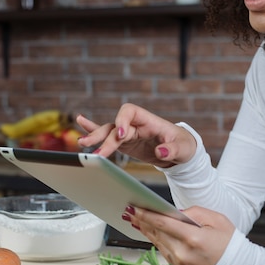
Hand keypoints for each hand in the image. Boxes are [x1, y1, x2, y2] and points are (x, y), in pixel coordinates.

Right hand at [76, 103, 196, 167]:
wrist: (181, 151)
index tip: (121, 135)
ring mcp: (129, 134)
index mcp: (149, 120)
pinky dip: (95, 132)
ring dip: (95, 138)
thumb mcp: (183, 148)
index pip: (130, 112)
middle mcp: (136, 125)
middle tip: (94, 147)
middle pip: (115, 125)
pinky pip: (108, 138)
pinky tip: (81, 129)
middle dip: (104, 135)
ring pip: (108, 132)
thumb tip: (161, 152)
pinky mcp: (125, 143)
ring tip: (82, 144)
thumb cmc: (183, 145)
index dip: (123, 121)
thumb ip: (172, 149)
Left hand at [122, 205, 233, 264]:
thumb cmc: (229, 241)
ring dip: (146, 231)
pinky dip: (157, 241)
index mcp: (194, 239)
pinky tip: (151, 233)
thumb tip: (174, 213)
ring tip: (135, 220)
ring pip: (158, 243)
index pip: (163, 224)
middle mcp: (184, 254)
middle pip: (157, 233)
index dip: (146, 215)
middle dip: (142, 221)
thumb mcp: (216, 219)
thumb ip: (193, 213)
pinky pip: (165, 252)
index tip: (134, 208)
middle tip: (129, 211)